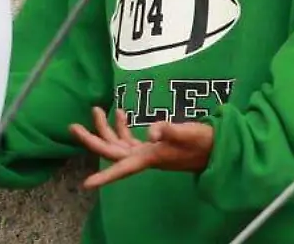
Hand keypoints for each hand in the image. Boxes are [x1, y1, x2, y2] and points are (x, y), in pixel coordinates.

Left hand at [71, 107, 214, 189]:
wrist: (220, 148)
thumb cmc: (204, 142)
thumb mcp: (189, 134)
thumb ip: (170, 131)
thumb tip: (151, 132)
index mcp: (150, 158)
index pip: (121, 167)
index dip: (104, 177)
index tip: (85, 185)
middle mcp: (144, 158)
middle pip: (111, 152)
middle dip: (92, 139)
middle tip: (72, 126)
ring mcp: (147, 153)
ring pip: (117, 144)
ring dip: (104, 129)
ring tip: (95, 109)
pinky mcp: (152, 147)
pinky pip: (129, 140)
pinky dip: (121, 127)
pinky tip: (121, 113)